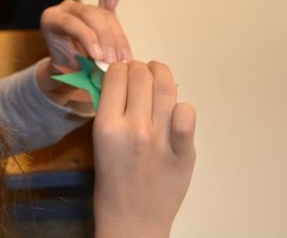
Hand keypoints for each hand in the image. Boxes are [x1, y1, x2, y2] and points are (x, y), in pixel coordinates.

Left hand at [35, 0, 130, 107]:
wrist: (69, 65)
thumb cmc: (64, 70)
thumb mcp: (63, 73)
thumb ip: (72, 71)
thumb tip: (86, 76)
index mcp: (50, 20)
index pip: (69, 24)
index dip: (87, 38)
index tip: (99, 57)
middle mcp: (65, 8)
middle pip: (89, 15)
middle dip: (105, 38)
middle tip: (113, 61)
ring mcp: (83, 6)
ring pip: (105, 15)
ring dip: (118, 38)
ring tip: (123, 59)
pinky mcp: (99, 9)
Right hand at [93, 61, 196, 237]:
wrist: (132, 220)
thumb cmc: (111, 181)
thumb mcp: (99, 142)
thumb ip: (109, 112)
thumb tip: (117, 80)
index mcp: (107, 126)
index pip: (116, 76)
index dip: (119, 67)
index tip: (120, 69)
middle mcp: (134, 128)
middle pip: (141, 76)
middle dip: (138, 67)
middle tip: (139, 71)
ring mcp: (162, 140)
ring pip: (165, 88)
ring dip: (161, 74)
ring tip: (157, 74)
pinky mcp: (184, 153)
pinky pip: (188, 115)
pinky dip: (182, 105)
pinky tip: (176, 107)